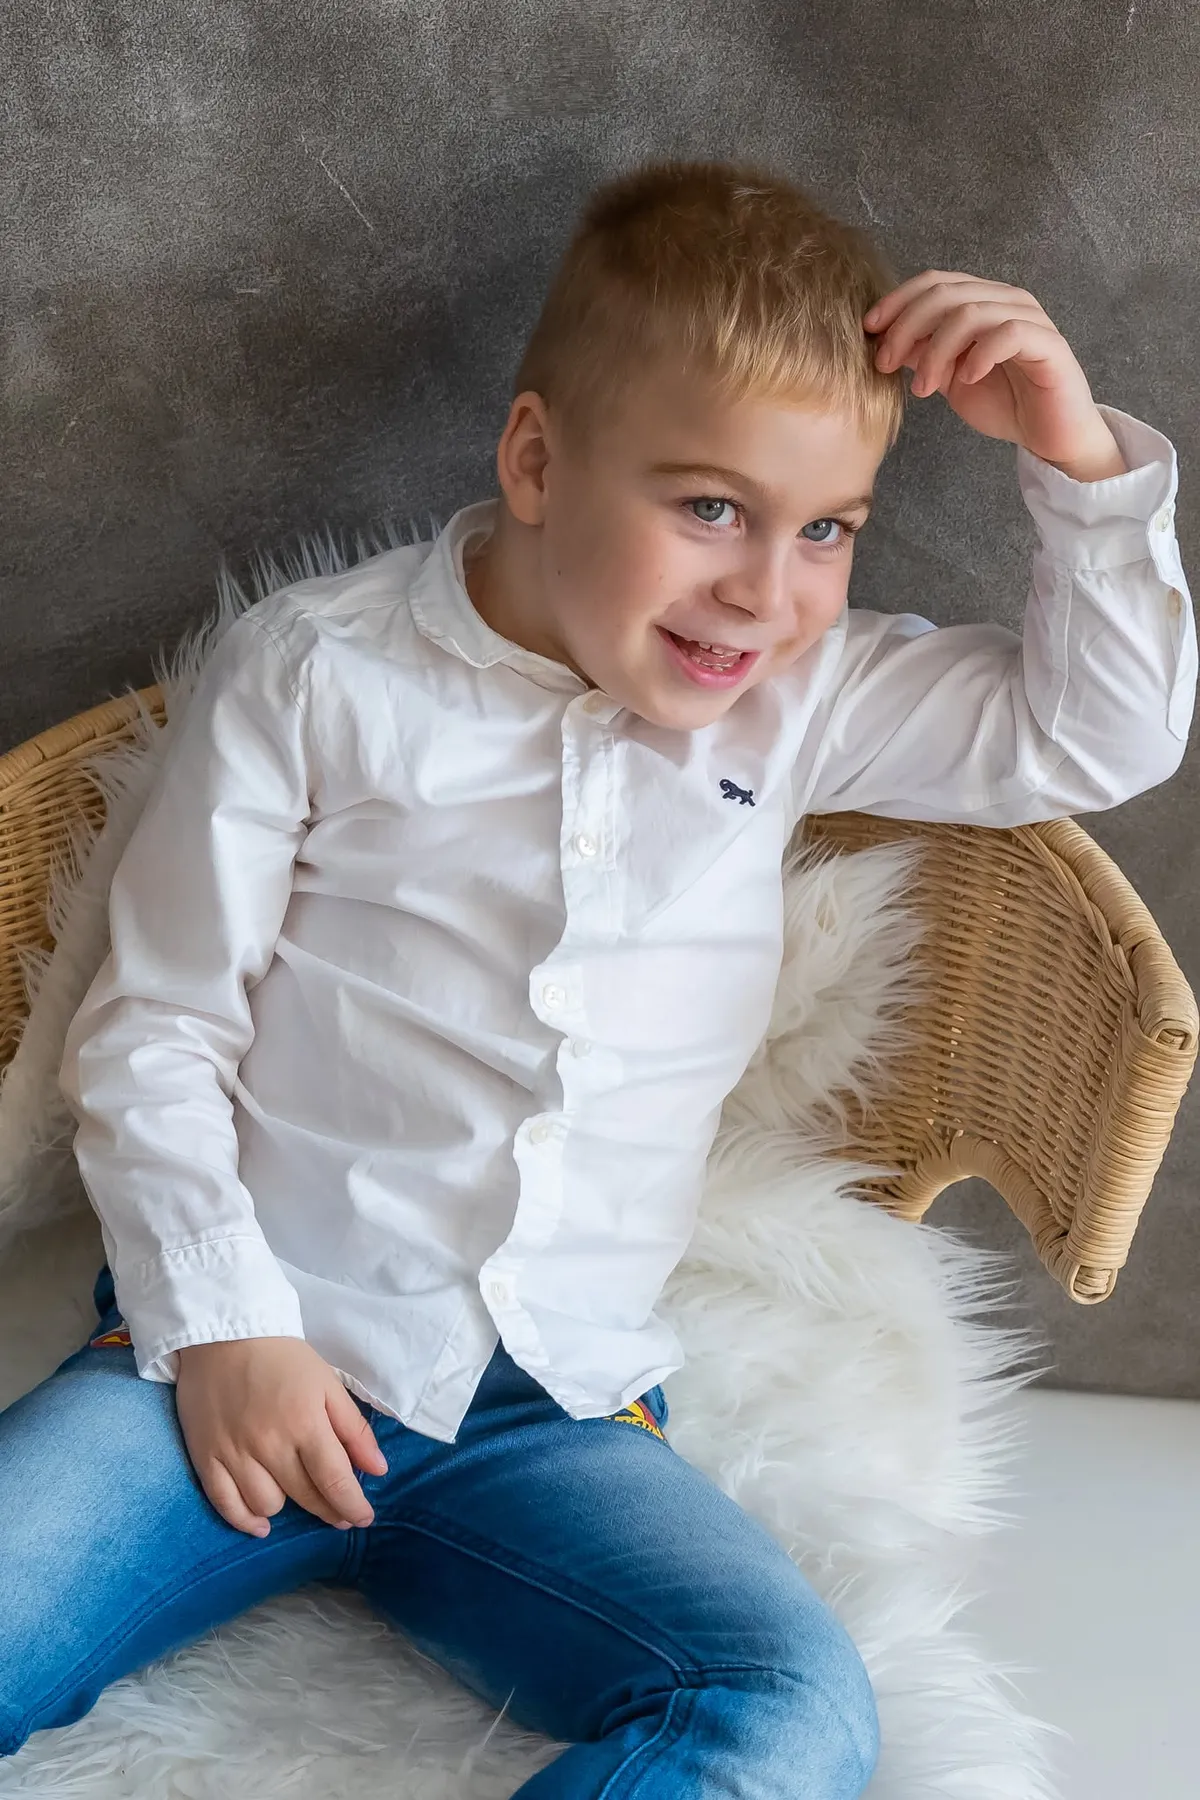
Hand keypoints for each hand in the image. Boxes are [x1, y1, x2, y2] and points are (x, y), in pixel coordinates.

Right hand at [175, 1336, 387, 1536]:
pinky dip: (245, 1520)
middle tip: (340, 1512)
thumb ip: (353, 1428)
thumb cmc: (282, 1357)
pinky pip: (225, 1504)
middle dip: (329, 1509)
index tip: (363, 1517)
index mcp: (305, 1423)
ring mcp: (234, 1453)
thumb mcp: (327, 1383)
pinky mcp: (205, 1456)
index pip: (335, 1480)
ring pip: (267, 1505)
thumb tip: (379, 1469)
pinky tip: (261, 1523)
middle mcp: (269, 1445)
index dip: (353, 1506)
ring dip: (287, 1506)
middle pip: (305, 1495)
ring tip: (296, 1493)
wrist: (224, 1333)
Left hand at [863, 271, 1124, 478]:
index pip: (935, 282)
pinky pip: (1009, 333)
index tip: (869, 330)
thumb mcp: (948, 378)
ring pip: (971, 312)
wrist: (1048, 436)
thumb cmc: (1004, 404)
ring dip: (936, 350)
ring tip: (922, 388)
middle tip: (885, 364)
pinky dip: (979, 354)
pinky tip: (965, 379)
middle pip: (946, 293)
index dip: (898, 301)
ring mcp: (1030, 319)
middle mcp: (1006, 301)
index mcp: (982, 302)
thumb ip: (922, 354)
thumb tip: (883, 338)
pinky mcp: (1049, 344)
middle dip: (907, 327)